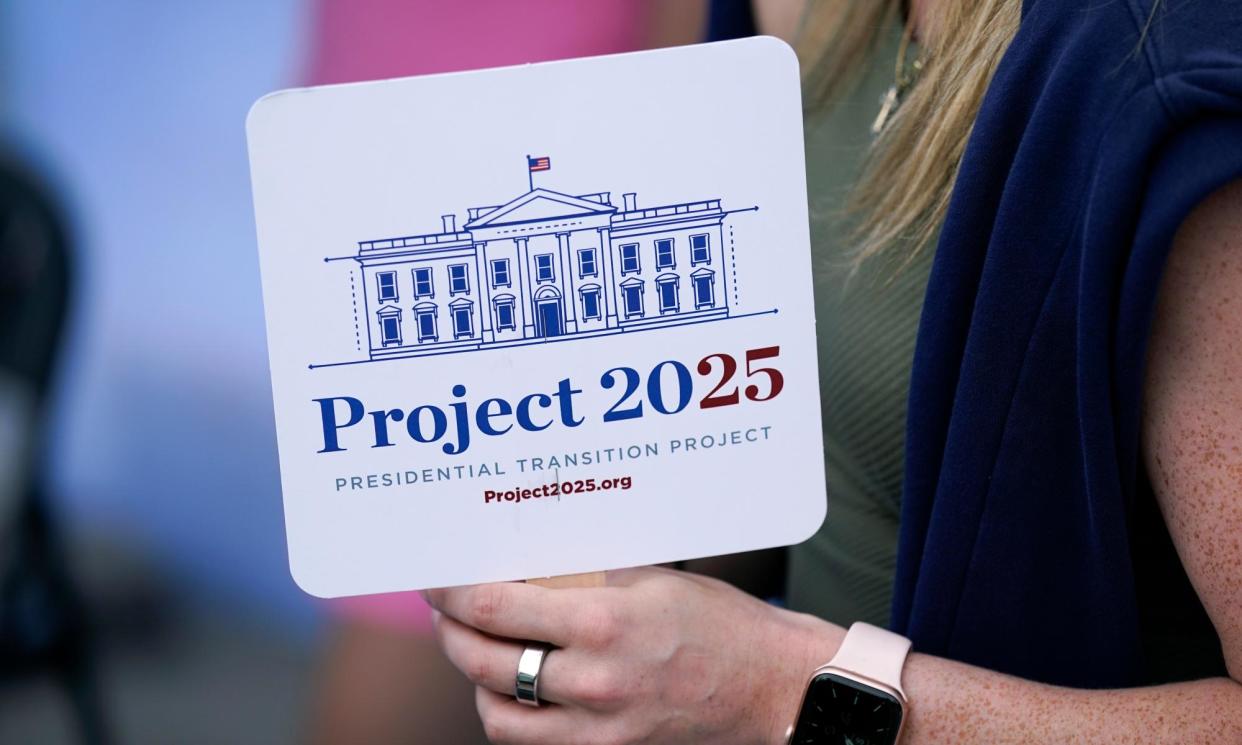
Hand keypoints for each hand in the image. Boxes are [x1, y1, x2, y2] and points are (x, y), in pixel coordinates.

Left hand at [424, 566, 842, 744]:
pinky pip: (534, 740)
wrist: (770, 685)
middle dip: (452, 633)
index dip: (452, 592)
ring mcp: (597, 727)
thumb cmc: (719, 622)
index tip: (435, 579)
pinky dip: (512, 714)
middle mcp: (591, 681)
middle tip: (446, 610)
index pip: (495, 608)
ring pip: (497, 715)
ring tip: (477, 649)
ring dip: (476, 680)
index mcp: (602, 623)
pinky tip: (517, 686)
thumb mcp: (650, 577)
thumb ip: (583, 574)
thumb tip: (524, 561)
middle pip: (483, 663)